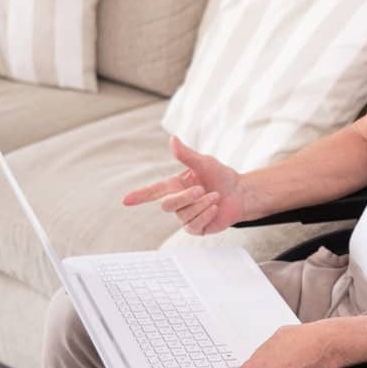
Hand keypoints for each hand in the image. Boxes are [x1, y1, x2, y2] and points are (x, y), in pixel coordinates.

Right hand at [122, 136, 249, 233]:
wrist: (240, 193)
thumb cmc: (221, 176)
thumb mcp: (204, 163)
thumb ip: (187, 155)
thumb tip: (173, 139)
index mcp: (175, 185)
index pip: (152, 191)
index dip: (139, 195)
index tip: (125, 200)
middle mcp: (178, 201)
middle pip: (167, 205)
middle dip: (185, 197)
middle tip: (202, 189)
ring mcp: (186, 216)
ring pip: (183, 215)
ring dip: (202, 204)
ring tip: (215, 196)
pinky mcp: (197, 227)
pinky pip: (193, 226)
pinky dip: (206, 215)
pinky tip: (215, 208)